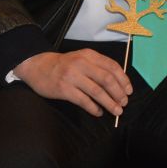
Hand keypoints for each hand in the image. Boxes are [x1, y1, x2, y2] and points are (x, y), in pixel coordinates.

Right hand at [13, 50, 132, 117]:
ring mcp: (72, 76)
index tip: (129, 91)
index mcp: (89, 55)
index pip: (112, 66)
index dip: (123, 80)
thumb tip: (118, 84)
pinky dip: (93, 108)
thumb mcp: (81, 58)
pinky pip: (83, 101)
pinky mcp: (64, 89)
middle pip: (107, 79)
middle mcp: (81, 63)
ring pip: (97, 91)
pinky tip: (98, 112)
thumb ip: (97, 66)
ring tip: (116, 111)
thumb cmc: (64, 65)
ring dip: (109, 103)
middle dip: (118, 93)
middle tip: (124, 103)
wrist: (37, 66)